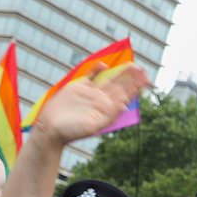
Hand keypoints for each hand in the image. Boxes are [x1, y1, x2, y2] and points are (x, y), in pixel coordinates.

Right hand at [32, 63, 148, 145]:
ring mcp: (91, 93)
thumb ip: (109, 115)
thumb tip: (124, 104)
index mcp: (108, 110)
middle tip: (143, 69)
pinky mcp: (78, 87)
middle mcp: (102, 100)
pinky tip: (104, 65)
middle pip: (121, 86)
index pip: (126, 96)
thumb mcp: (93, 126)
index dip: (136, 88)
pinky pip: (91, 76)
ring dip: (120, 73)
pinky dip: (97, 70)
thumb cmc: (71, 131)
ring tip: (132, 65)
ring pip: (109, 79)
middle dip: (132, 79)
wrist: (50, 129)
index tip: (146, 79)